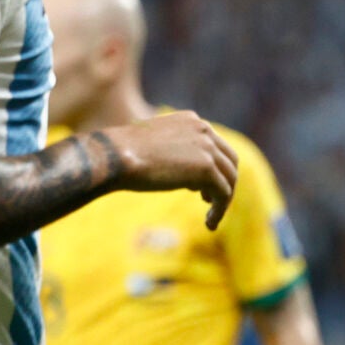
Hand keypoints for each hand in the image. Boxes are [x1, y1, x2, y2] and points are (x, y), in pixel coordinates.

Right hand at [101, 110, 238, 228]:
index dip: (215, 167)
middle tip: (210, 201)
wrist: (115, 156)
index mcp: (192, 121)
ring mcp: (208, 148)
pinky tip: (209, 224)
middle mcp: (204, 130)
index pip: (216, 145)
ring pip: (230, 178)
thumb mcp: (154, 145)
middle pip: (229, 160)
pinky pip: (223, 193)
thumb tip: (185, 174)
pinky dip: (220, 209)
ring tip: (211, 218)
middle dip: (224, 182)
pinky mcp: (206, 168)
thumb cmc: (122, 154)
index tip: (204, 187)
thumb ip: (173, 152)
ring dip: (224, 200)